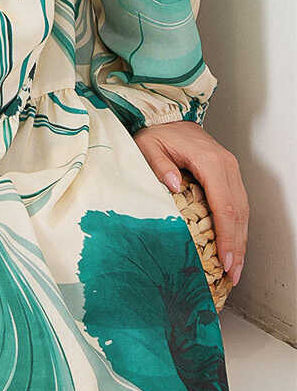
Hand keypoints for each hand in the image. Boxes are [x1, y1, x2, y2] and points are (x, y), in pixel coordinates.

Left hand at [132, 122, 247, 286]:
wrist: (165, 115)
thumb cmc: (155, 132)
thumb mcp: (148, 145)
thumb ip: (159, 165)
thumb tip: (173, 185)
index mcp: (210, 160)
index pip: (224, 205)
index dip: (227, 236)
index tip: (226, 260)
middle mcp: (226, 165)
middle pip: (238, 212)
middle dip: (237, 246)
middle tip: (233, 274)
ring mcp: (230, 169)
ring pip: (242, 210)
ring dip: (240, 240)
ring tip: (235, 268)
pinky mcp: (228, 173)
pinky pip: (237, 204)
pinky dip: (237, 227)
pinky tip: (232, 245)